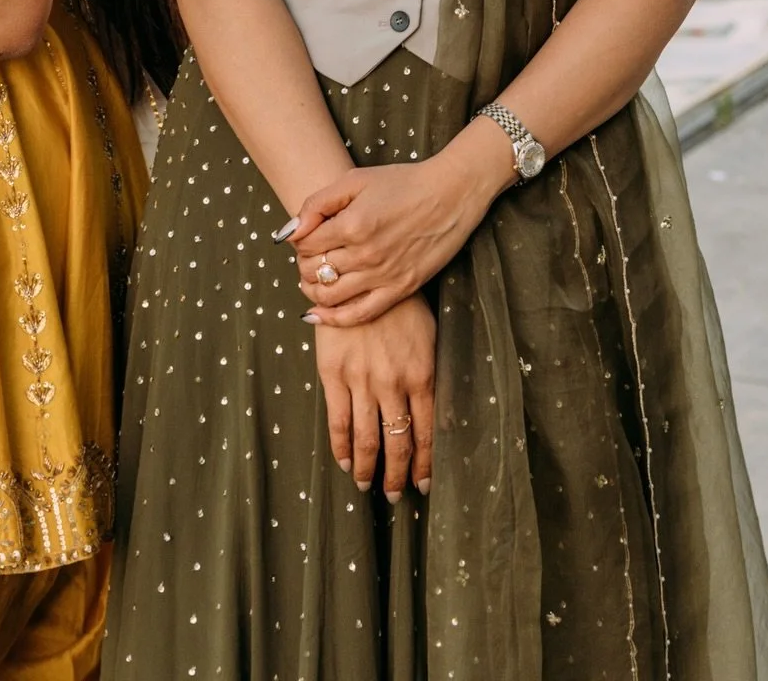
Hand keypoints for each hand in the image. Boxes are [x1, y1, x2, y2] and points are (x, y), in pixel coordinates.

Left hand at [290, 128, 512, 324]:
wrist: (450, 194)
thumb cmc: (402, 182)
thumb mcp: (355, 180)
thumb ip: (317, 204)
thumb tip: (289, 232)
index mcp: (352, 225)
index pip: (305, 245)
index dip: (298, 242)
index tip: (304, 237)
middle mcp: (365, 254)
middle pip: (314, 271)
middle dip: (303, 265)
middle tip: (308, 257)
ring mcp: (383, 275)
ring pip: (330, 296)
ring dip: (312, 290)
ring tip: (311, 280)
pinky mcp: (399, 290)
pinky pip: (359, 315)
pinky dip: (333, 318)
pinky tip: (317, 314)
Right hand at [313, 294, 435, 498]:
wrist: (359, 273)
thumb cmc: (400, 304)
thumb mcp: (428, 335)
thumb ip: (430, 374)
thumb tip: (435, 412)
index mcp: (423, 374)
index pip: (427, 433)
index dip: (424, 464)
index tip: (423, 484)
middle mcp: (394, 383)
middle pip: (398, 443)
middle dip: (397, 475)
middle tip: (395, 495)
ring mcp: (362, 380)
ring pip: (367, 439)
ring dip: (369, 469)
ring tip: (367, 485)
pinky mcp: (333, 374)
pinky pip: (338, 421)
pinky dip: (341, 448)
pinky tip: (345, 463)